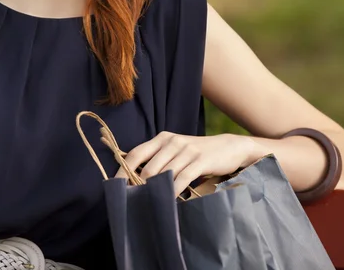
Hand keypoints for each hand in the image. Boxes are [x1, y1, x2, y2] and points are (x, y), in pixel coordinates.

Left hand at [114, 131, 258, 197]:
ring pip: (163, 174)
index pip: (136, 153)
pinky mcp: (200, 160)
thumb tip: (135, 178)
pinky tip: (170, 201)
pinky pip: (182, 178)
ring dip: (155, 191)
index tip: (115, 186)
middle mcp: (172, 142)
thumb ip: (158, 159)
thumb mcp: (176, 150)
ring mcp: (186, 150)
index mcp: (162, 138)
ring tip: (148, 205)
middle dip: (139, 186)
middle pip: (147, 167)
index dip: (123, 170)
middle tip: (133, 203)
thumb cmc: (197, 153)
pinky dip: (174, 191)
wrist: (228, 147)